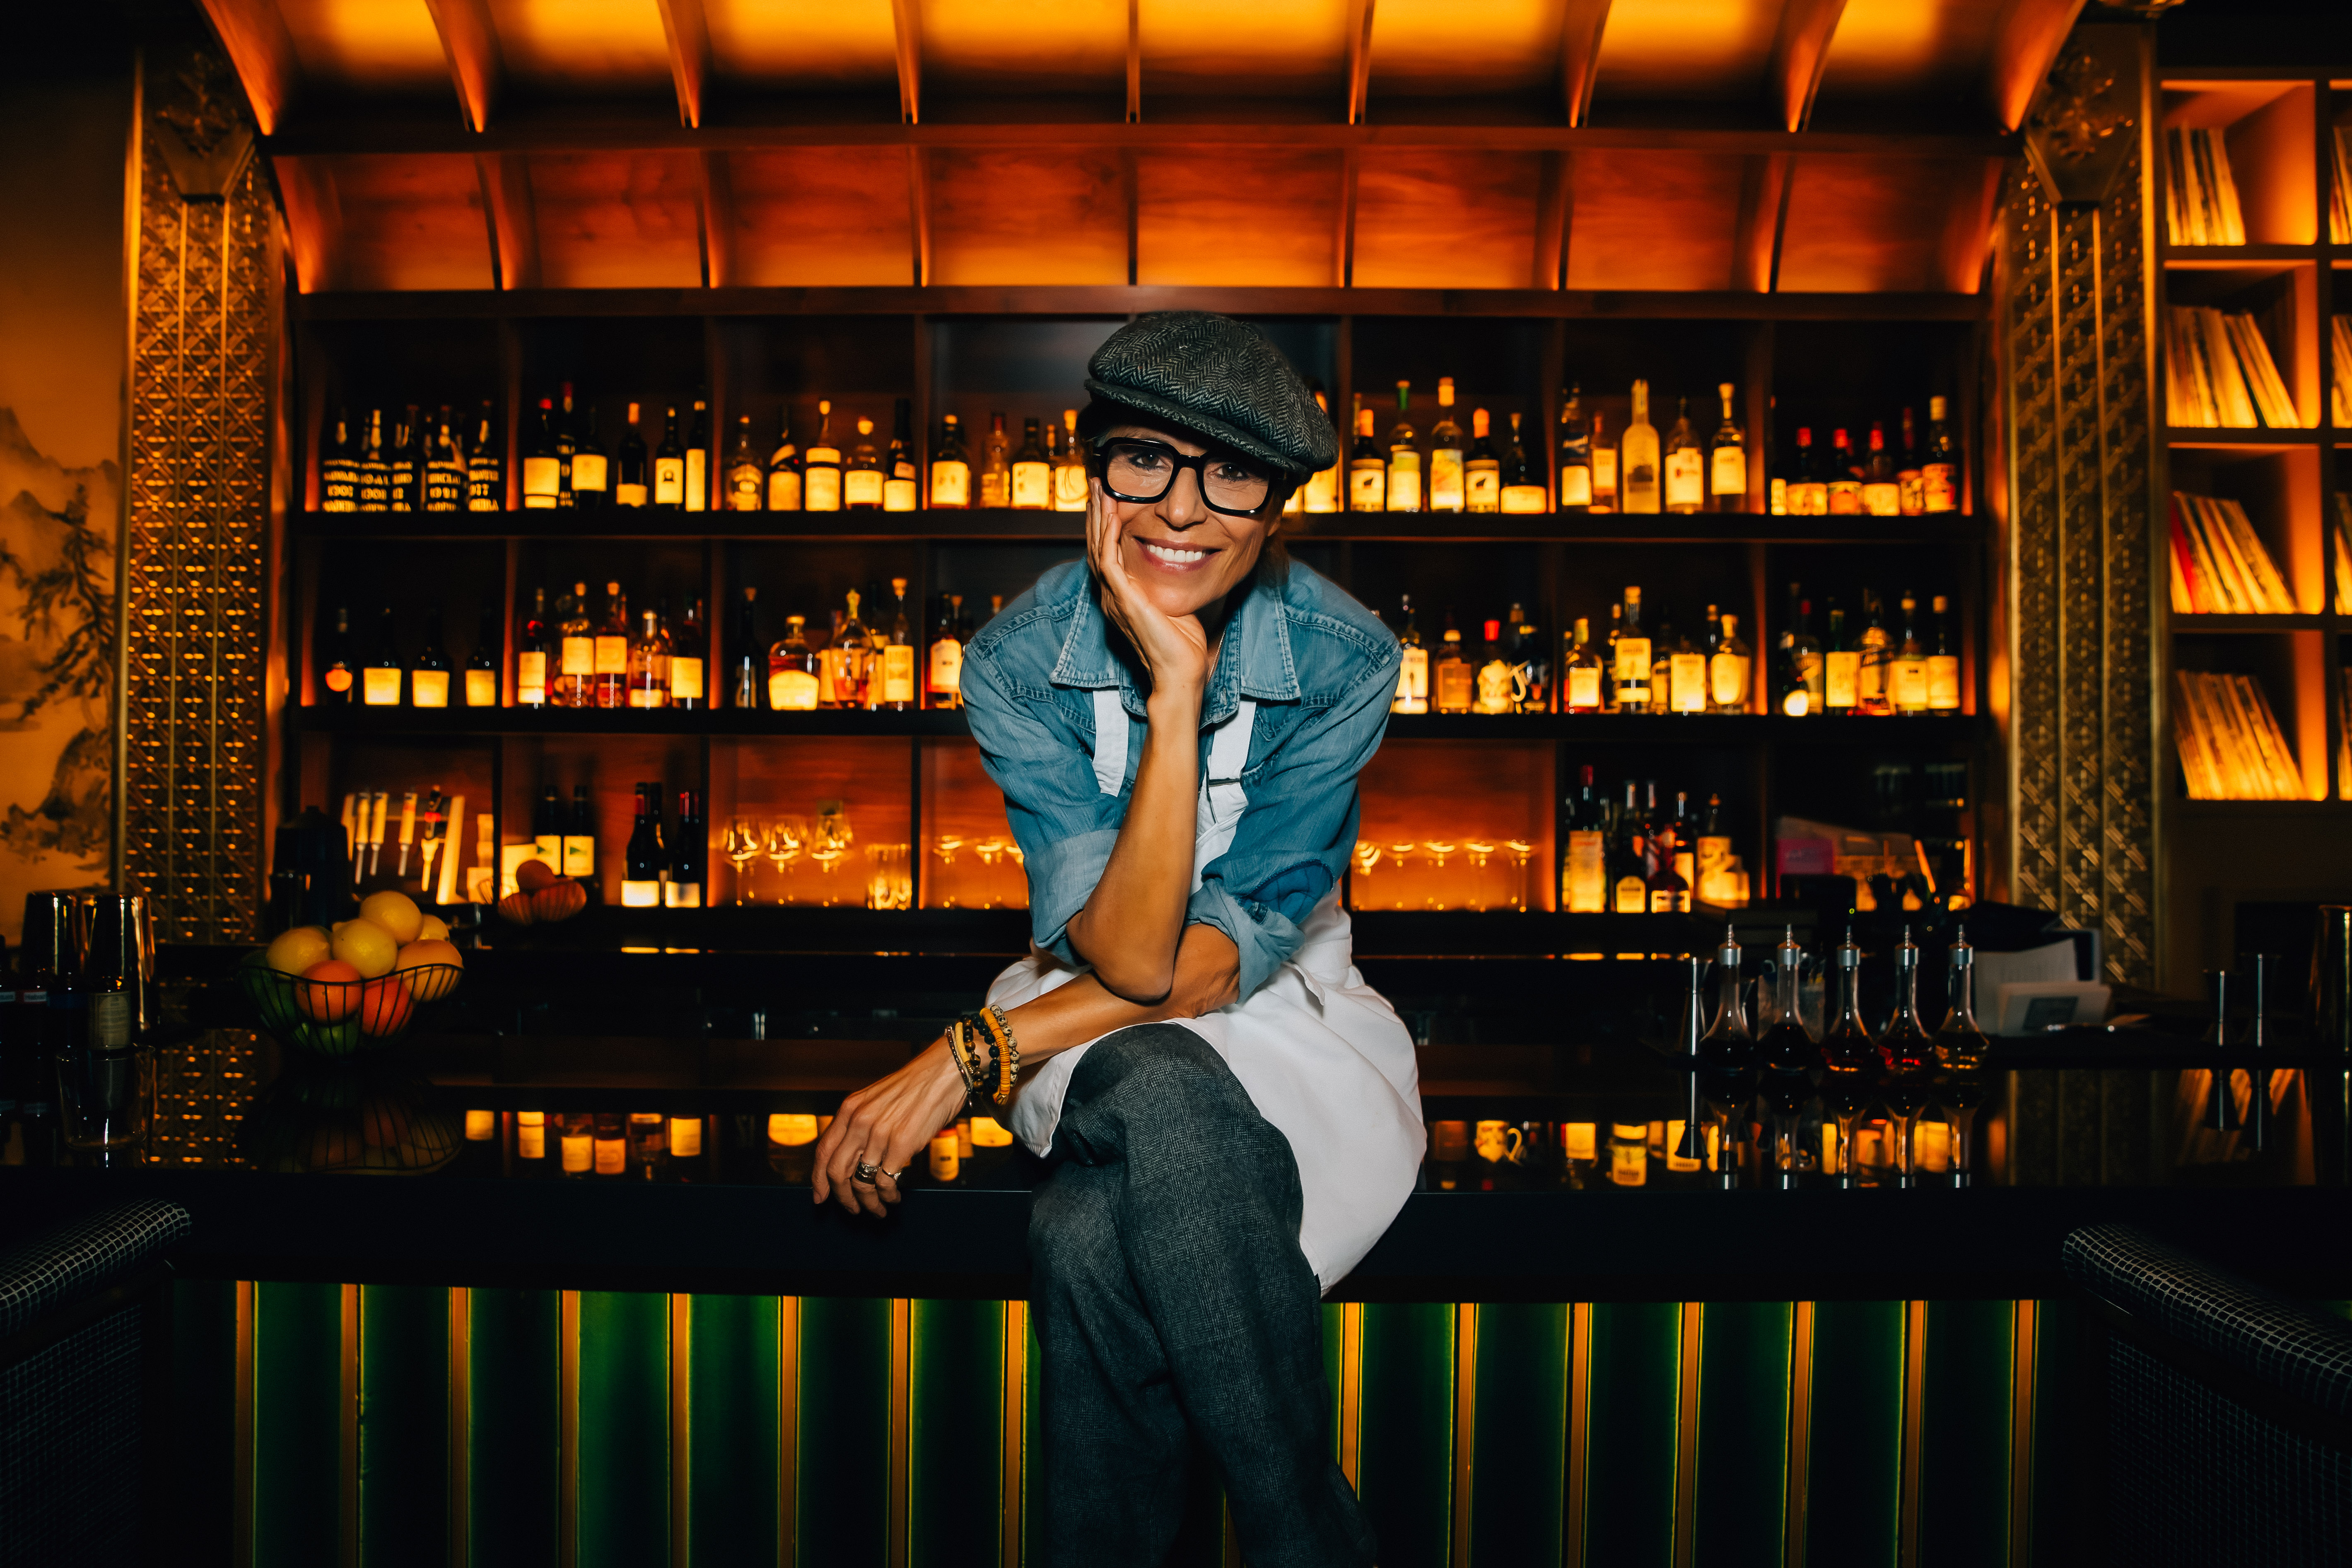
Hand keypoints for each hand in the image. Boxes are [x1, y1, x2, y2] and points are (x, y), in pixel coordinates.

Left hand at [811, 1040, 969, 1216]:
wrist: (943, 1072)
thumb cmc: (913, 1088)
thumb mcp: (874, 1100)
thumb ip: (859, 1125)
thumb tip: (851, 1160)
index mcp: (849, 1109)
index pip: (823, 1151)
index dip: (818, 1179)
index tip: (820, 1197)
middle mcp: (859, 1121)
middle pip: (837, 1172)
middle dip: (842, 1198)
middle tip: (852, 1209)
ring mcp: (880, 1133)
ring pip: (861, 1182)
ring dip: (868, 1203)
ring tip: (877, 1210)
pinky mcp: (902, 1144)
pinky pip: (886, 1181)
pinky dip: (888, 1196)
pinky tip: (894, 1197)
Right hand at [1088, 485, 1210, 697]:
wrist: (1180, 673)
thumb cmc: (1182, 645)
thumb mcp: (1174, 604)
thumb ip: (1168, 583)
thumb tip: (1181, 561)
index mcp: (1121, 596)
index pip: (1107, 552)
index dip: (1106, 525)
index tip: (1110, 499)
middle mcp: (1112, 595)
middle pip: (1096, 545)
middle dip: (1097, 512)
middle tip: (1098, 483)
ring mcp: (1115, 598)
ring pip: (1097, 548)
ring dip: (1099, 517)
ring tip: (1101, 490)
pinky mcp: (1124, 600)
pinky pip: (1108, 562)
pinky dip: (1109, 537)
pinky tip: (1112, 517)